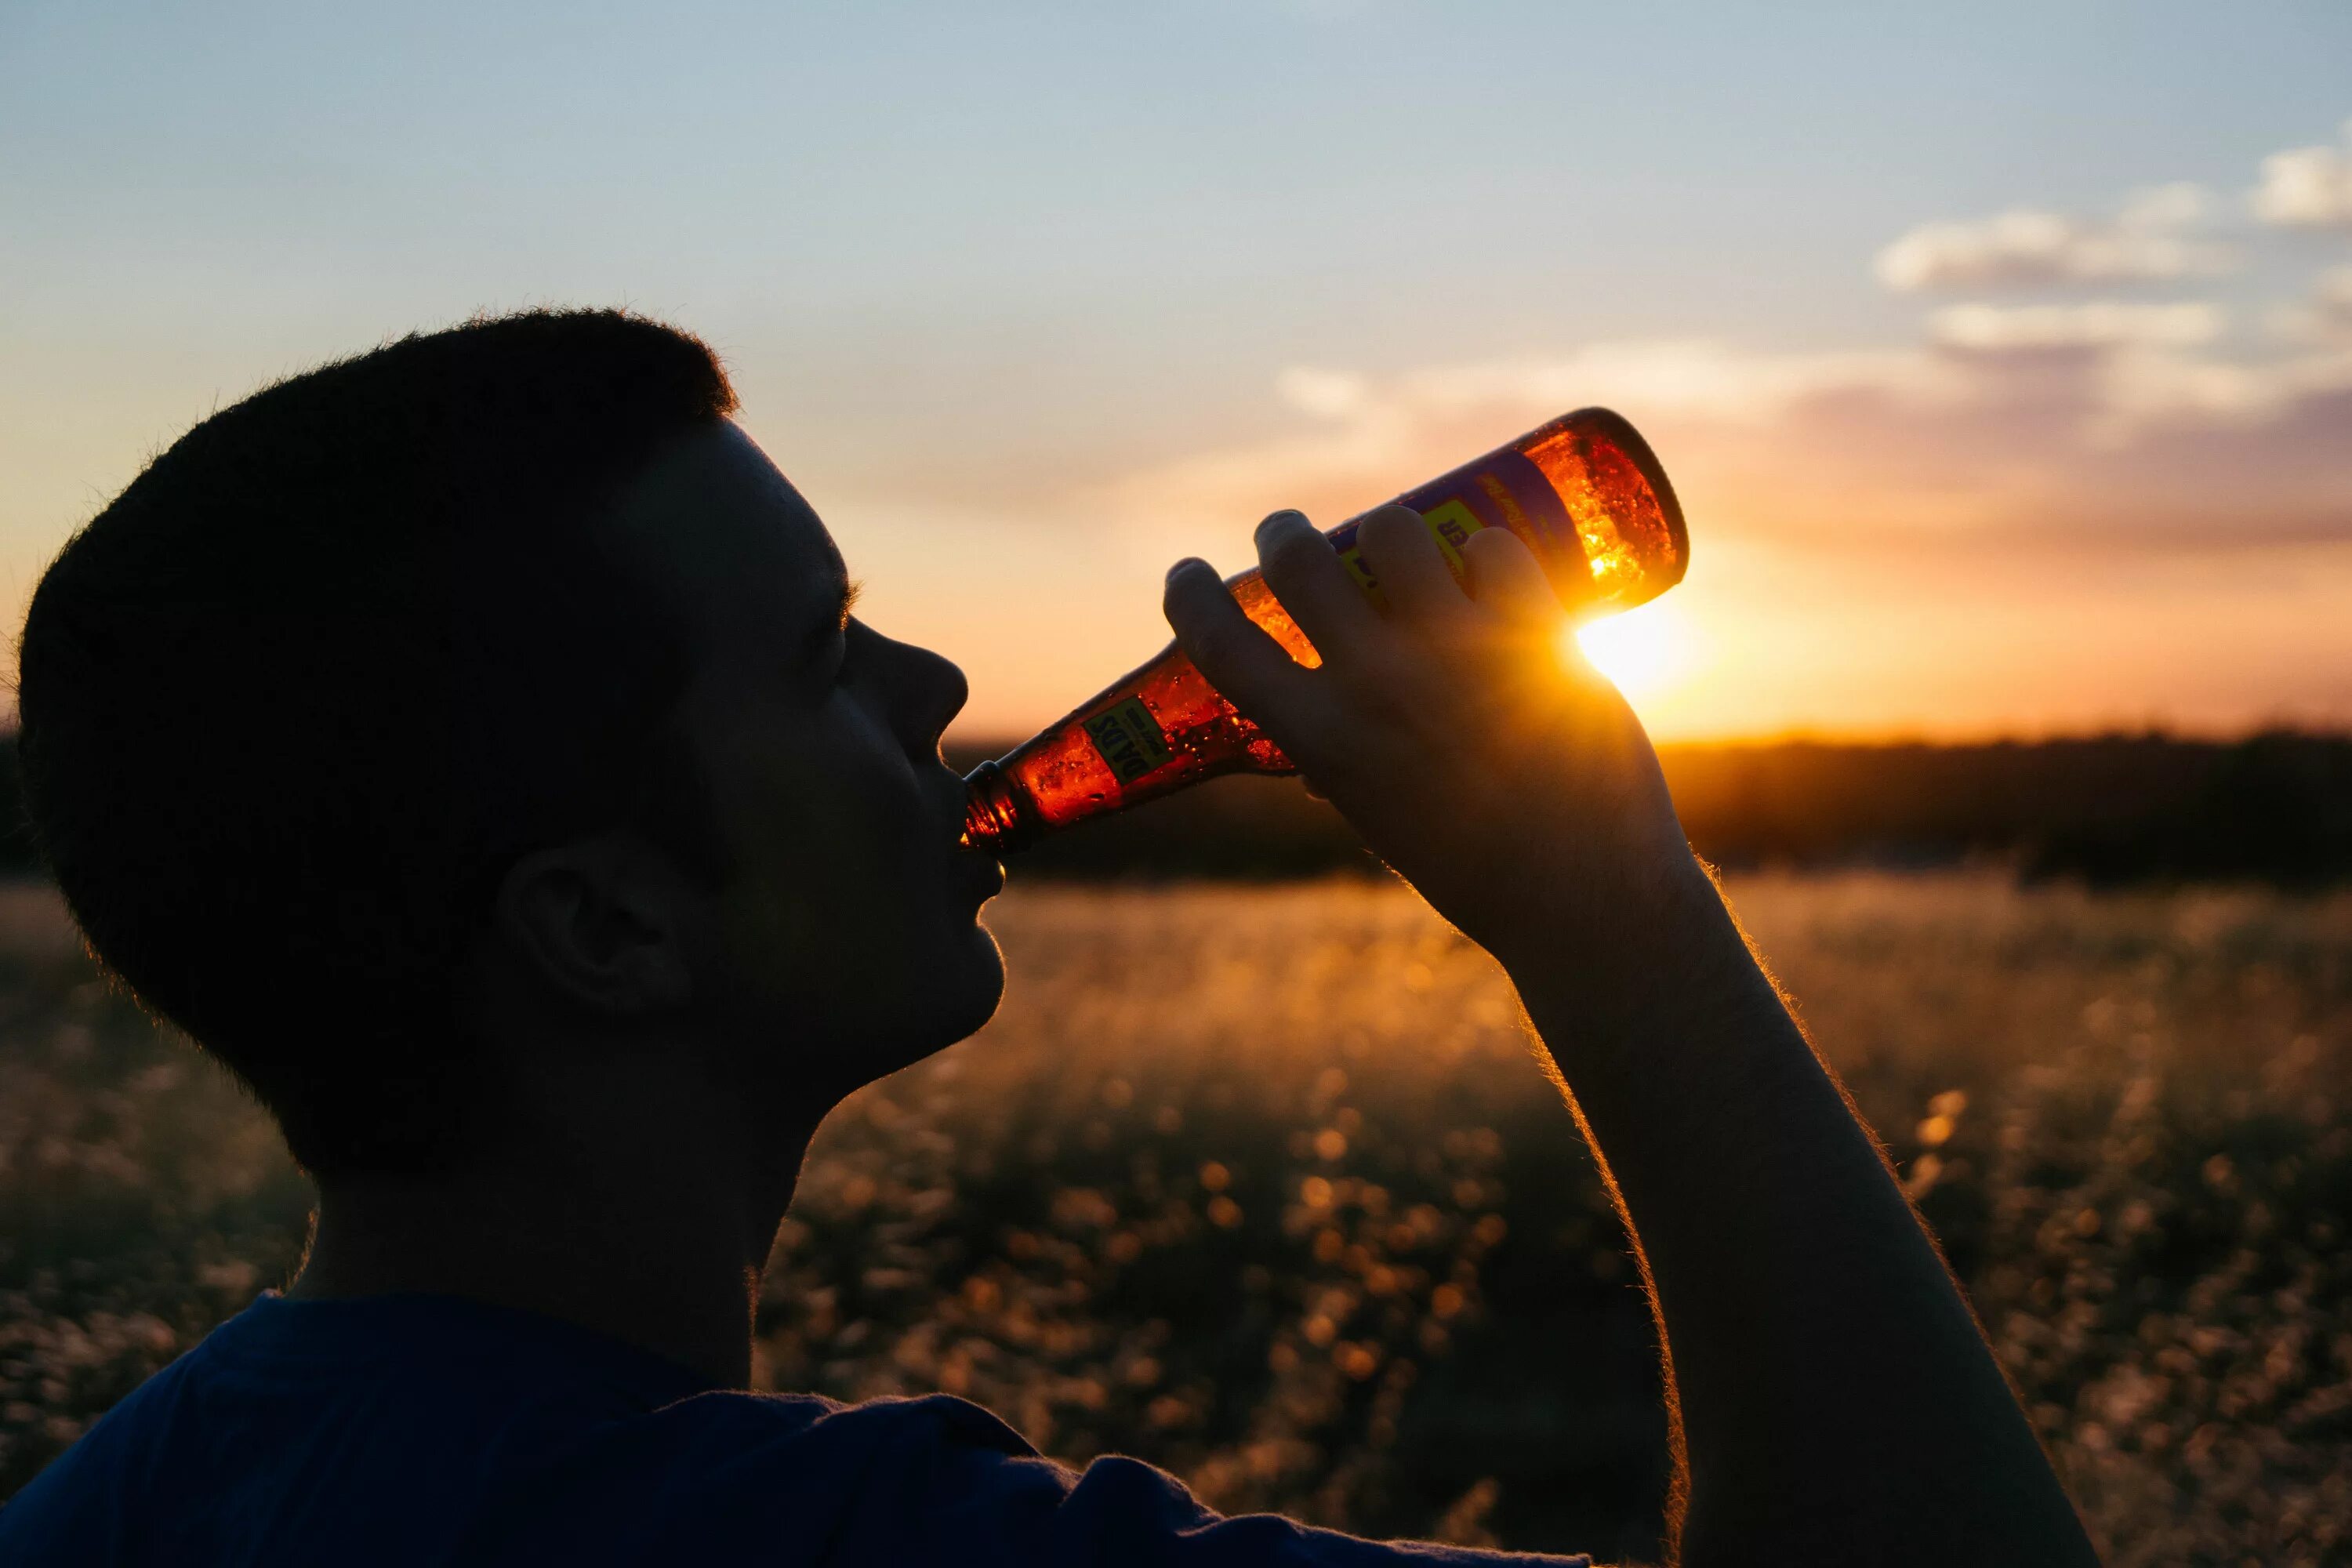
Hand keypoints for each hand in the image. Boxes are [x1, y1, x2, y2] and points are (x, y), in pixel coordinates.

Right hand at [1163, 506, 1703, 965]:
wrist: (1584, 898)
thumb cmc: (1477, 872)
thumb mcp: (1382, 820)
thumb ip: (1345, 772)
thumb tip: (1314, 759)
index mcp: (1323, 741)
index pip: (1221, 644)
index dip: (1189, 595)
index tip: (1186, 574)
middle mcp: (1378, 688)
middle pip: (1298, 561)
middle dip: (1283, 533)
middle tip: (1290, 535)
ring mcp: (1456, 655)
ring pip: (1394, 532)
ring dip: (1389, 533)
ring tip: (1404, 552)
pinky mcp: (1534, 638)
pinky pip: (1494, 549)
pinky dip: (1487, 551)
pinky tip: (1491, 571)